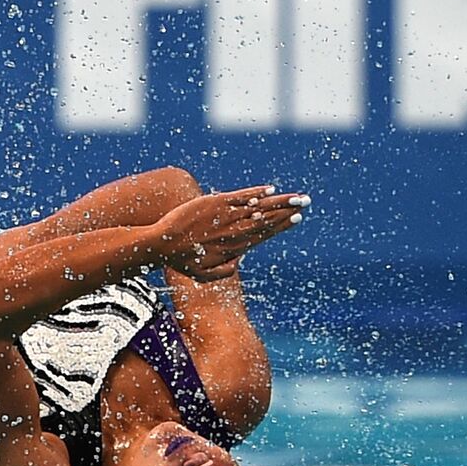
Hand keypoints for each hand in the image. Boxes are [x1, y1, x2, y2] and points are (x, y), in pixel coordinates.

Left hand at [153, 185, 308, 281]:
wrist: (161, 244)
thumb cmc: (180, 261)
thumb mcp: (203, 276)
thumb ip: (224, 272)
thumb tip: (239, 261)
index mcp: (234, 248)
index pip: (263, 234)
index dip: (282, 226)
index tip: (297, 219)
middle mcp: (234, 232)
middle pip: (267, 219)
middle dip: (288, 211)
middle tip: (306, 203)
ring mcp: (226, 216)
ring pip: (258, 207)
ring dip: (279, 201)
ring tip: (296, 196)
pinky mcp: (215, 203)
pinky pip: (240, 197)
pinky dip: (256, 193)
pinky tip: (270, 189)